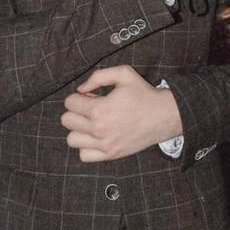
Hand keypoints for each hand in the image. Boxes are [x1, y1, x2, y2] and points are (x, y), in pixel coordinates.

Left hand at [61, 64, 183, 160]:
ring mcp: (104, 144)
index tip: (91, 96)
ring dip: (79, 129)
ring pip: (72, 139)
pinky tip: (97, 137)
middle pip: (67, 121)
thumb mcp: (124, 74)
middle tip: (91, 109)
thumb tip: (80, 89)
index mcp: (99, 109)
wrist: (163, 116)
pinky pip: (83, 155)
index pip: (70, 103)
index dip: (78, 96)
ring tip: (92, 123)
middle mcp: (98, 129)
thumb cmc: (143, 94)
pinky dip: (86, 146)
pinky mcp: (110, 155)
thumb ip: (98, 76)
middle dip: (76, 111)